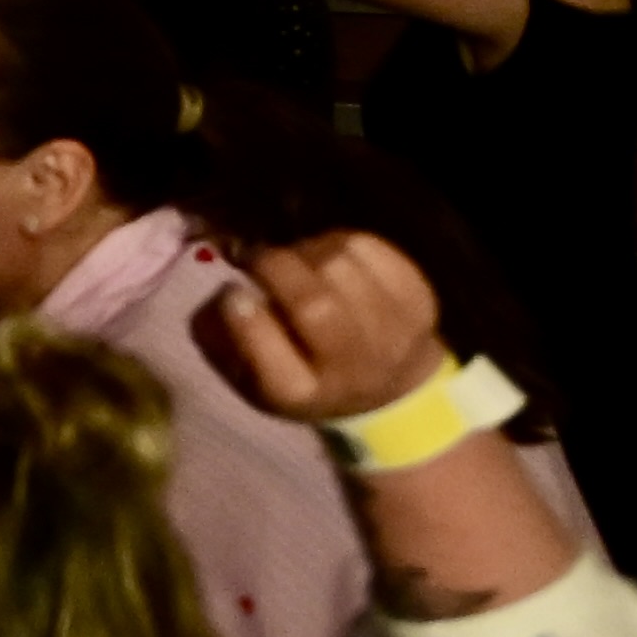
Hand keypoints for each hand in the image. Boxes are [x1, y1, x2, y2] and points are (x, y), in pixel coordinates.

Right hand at [207, 228, 450, 426]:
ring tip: (299, 263)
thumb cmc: (302, 373)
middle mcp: (349, 369)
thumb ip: (217, 337)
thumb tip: (224, 293)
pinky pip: (370, 249)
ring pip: (338, 265)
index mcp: (299, 393)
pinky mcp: (418, 301)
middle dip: (273, 267)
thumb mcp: (248, 376)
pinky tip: (333, 259)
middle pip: (312, 304)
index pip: (266, 354)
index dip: (241, 315)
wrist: (390, 388)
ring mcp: (393, 334)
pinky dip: (341, 242)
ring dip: (306, 252)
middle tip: (256, 259)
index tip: (231, 291)